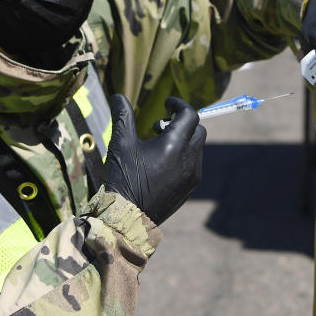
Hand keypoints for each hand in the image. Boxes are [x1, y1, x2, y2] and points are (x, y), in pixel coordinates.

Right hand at [104, 95, 205, 224]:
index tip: (166, 103)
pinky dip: (183, 157)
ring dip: (183, 140)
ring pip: (196, 148)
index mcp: (175, 145)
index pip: (190, 114)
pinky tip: (161, 164)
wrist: (127, 219)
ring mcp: (192, 176)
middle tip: (158, 127)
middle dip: (182, 122)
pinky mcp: (189, 189)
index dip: (178, 104)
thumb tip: (117, 95)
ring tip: (157, 146)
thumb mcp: (120, 143)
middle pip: (198, 130)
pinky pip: (193, 165)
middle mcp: (190, 159)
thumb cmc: (123, 178)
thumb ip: (123, 116)